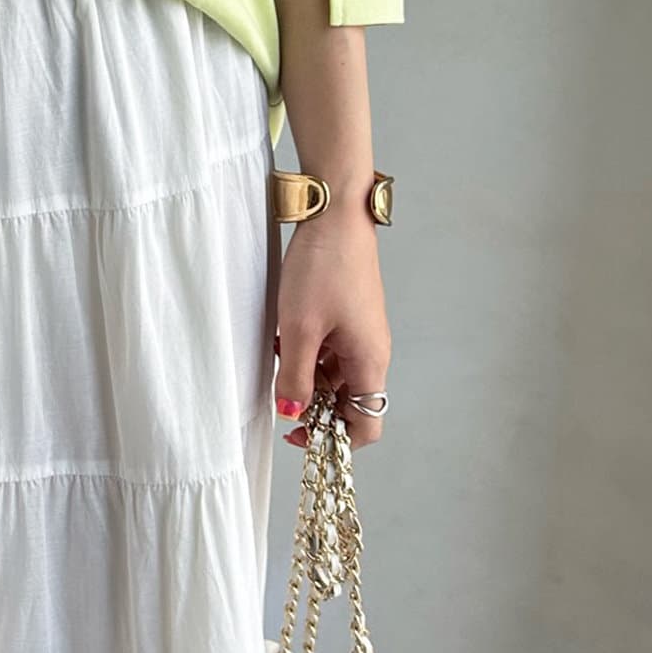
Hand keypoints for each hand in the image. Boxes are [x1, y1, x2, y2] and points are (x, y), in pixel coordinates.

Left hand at [272, 206, 390, 450]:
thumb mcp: (299, 328)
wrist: (336, 213)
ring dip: (306, 374)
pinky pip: (330, 348)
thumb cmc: (323, 267)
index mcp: (370, 362)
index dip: (335, 439)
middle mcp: (371, 351)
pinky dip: (308, 350)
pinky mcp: (348, 313)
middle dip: (315, 405)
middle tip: (281, 395)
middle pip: (349, 401)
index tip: (300, 435)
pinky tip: (284, 335)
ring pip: (335, 374)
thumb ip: (295, 376)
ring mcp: (360, 332)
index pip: (367, 424)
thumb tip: (293, 415)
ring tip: (279, 355)